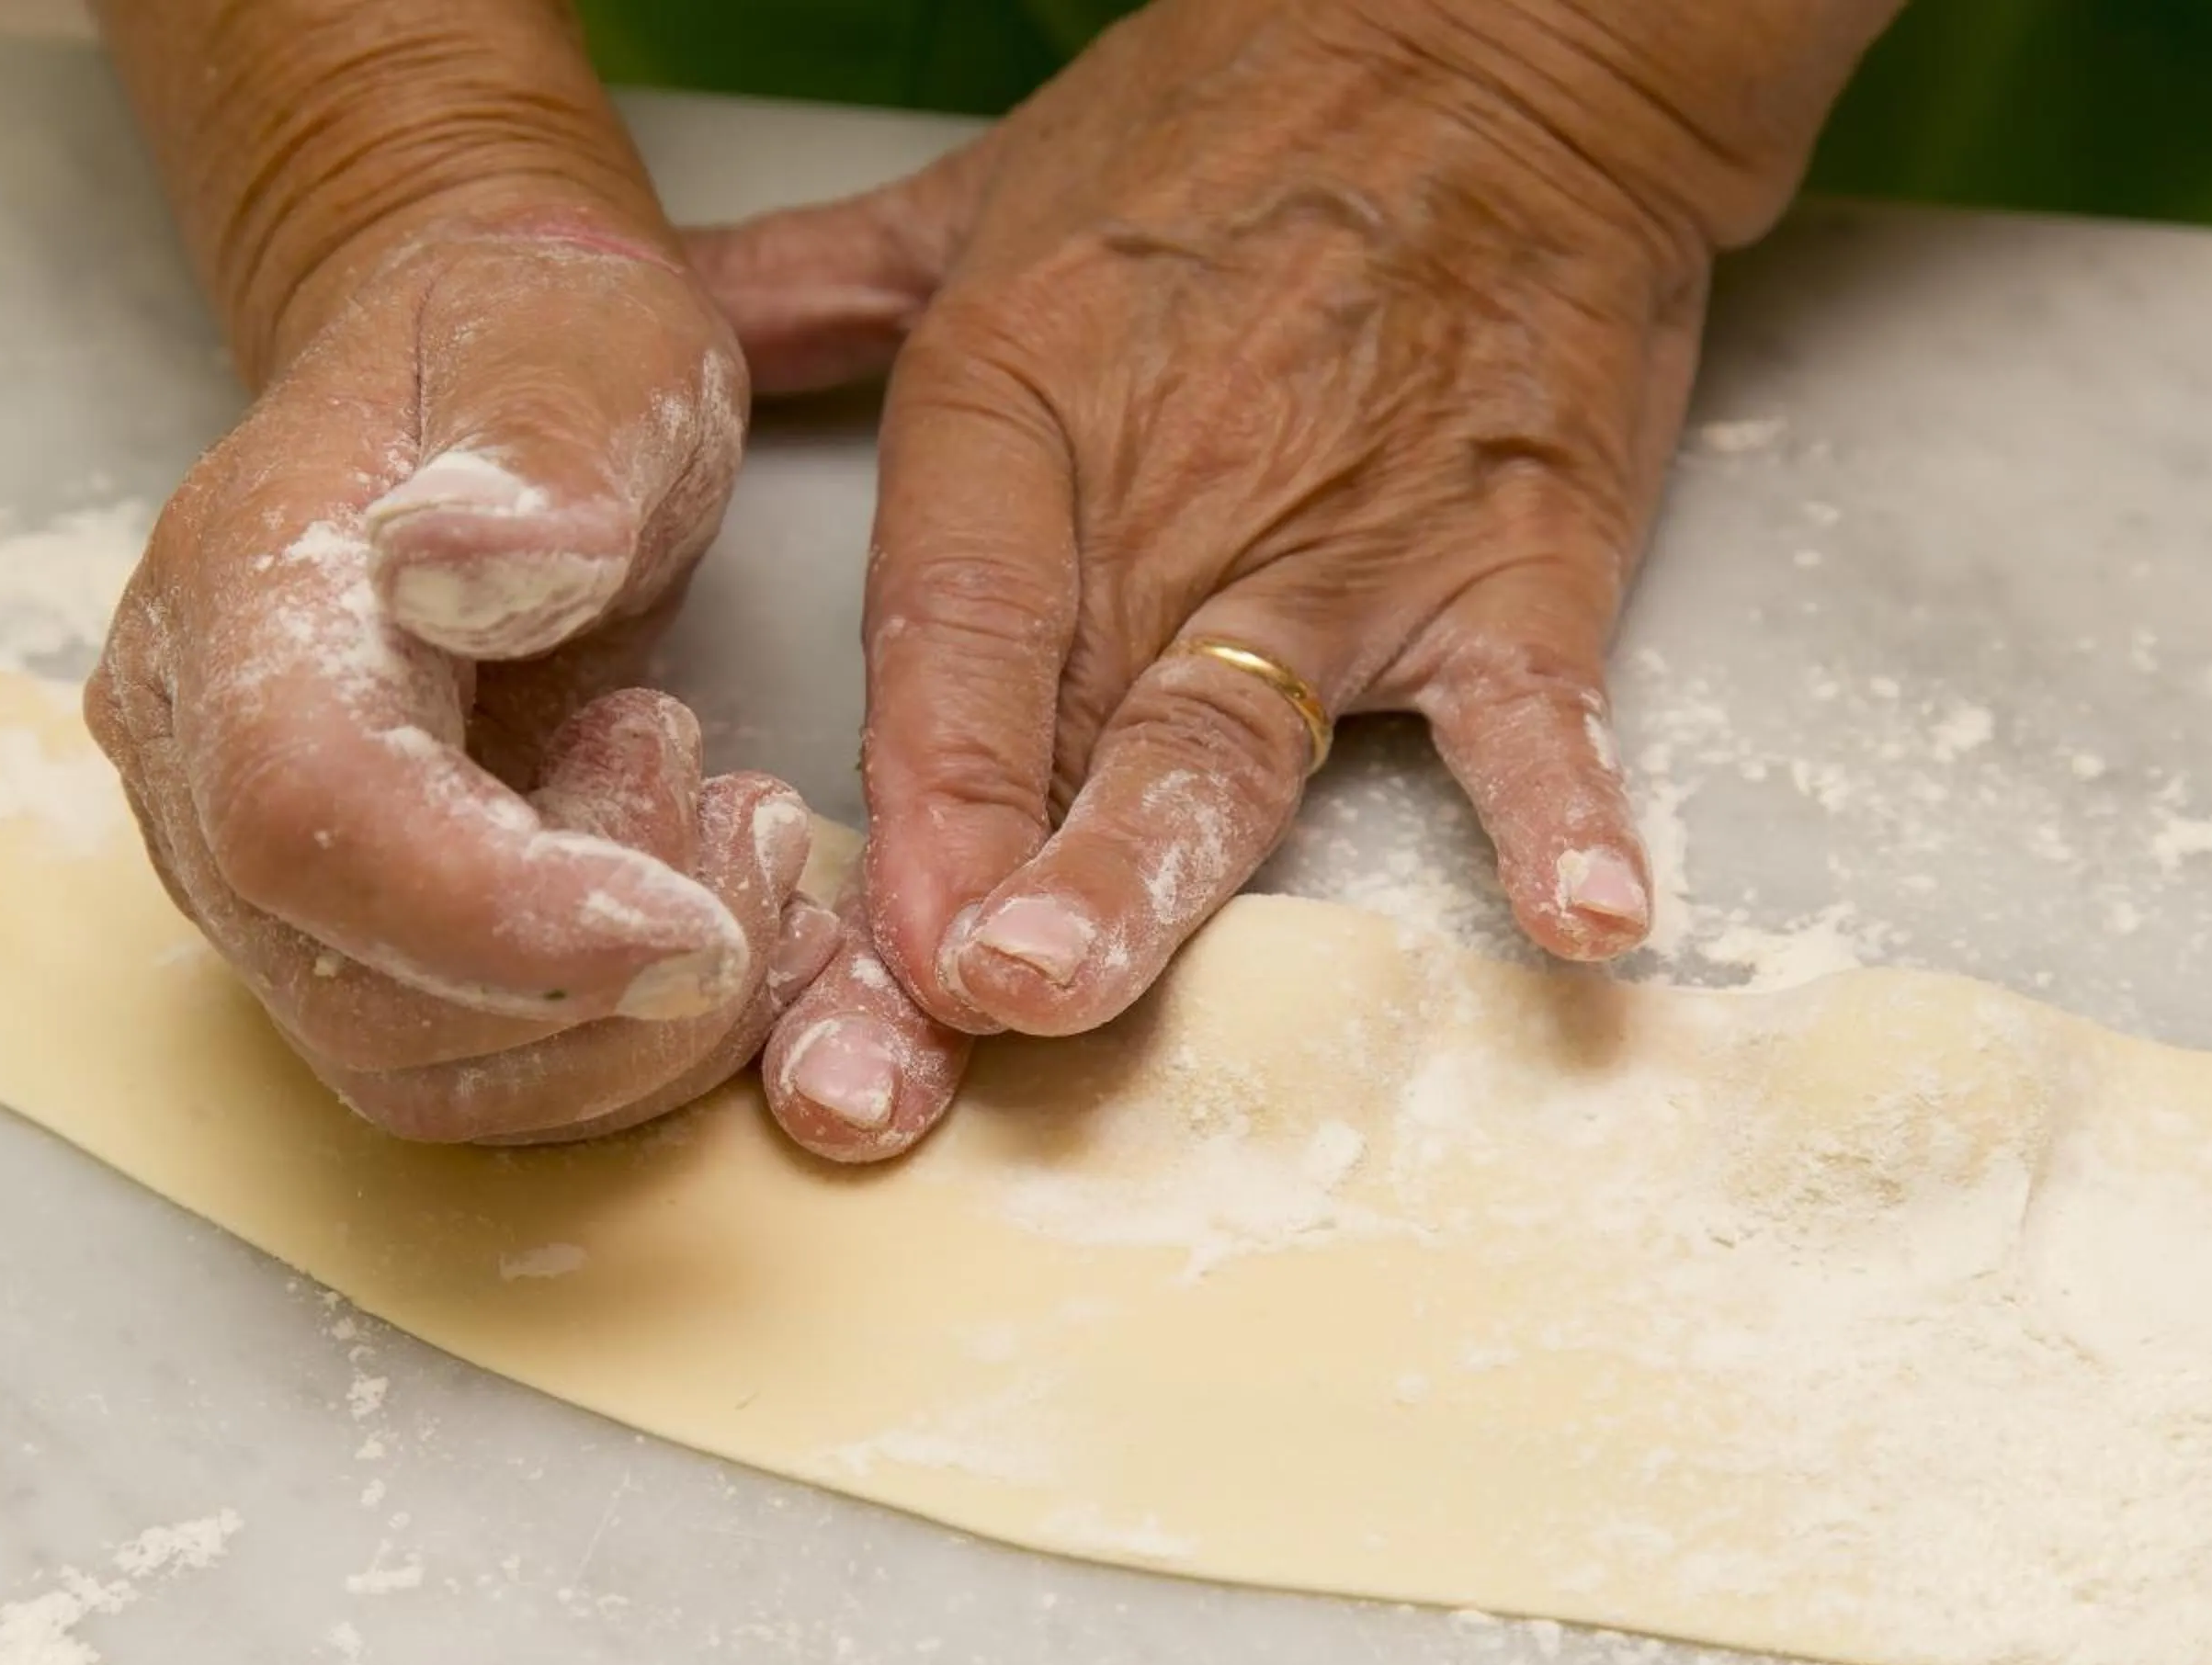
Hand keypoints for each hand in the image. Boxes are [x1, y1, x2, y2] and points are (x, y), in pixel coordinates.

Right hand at [89, 225, 844, 1141]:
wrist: (488, 378)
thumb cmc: (535, 352)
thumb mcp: (585, 348)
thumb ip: (543, 451)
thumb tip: (467, 574)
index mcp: (241, 599)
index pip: (307, 816)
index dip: (500, 913)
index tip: (695, 928)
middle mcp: (203, 764)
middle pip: (355, 994)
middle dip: (599, 985)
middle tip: (754, 833)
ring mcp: (258, 870)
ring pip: (416, 1072)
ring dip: (627, 1030)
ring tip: (744, 845)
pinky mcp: (345, 934)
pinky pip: (474, 1068)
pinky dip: (626, 1042)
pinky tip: (726, 913)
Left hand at [699, 0, 1892, 1159]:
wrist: (1499, 36)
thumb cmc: (1228, 119)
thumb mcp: (973, 195)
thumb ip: (799, 296)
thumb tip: (633, 360)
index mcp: (1019, 414)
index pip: (943, 632)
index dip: (903, 788)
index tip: (865, 937)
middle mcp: (1164, 501)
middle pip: (1057, 736)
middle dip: (990, 899)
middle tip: (932, 1019)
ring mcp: (1343, 544)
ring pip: (1230, 738)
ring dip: (1150, 866)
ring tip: (1085, 982)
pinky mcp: (1514, 563)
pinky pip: (1535, 706)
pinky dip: (1562, 807)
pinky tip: (1578, 922)